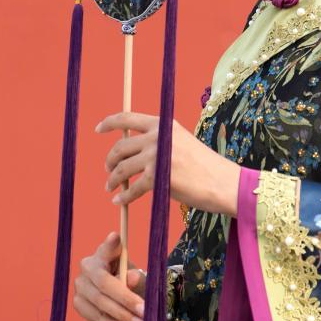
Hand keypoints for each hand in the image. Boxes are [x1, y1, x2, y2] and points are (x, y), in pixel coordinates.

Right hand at [73, 231, 144, 320]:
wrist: (123, 302)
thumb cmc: (133, 284)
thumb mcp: (141, 280)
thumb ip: (137, 278)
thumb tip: (132, 278)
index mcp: (105, 253)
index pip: (107, 247)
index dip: (110, 244)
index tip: (116, 237)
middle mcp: (88, 266)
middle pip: (104, 283)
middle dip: (126, 299)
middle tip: (145, 311)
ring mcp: (80, 285)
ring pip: (100, 302)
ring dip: (122, 316)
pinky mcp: (78, 303)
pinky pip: (93, 316)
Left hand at [95, 112, 240, 216]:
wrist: (223, 183)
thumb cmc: (204, 167)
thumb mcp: (180, 144)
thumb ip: (158, 144)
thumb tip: (131, 154)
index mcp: (163, 125)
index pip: (127, 118)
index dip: (109, 123)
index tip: (98, 129)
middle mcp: (157, 137)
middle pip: (120, 147)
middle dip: (110, 160)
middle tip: (108, 171)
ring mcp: (156, 157)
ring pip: (121, 168)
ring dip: (112, 180)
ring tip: (111, 187)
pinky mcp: (156, 178)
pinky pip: (131, 189)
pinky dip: (123, 197)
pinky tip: (119, 202)